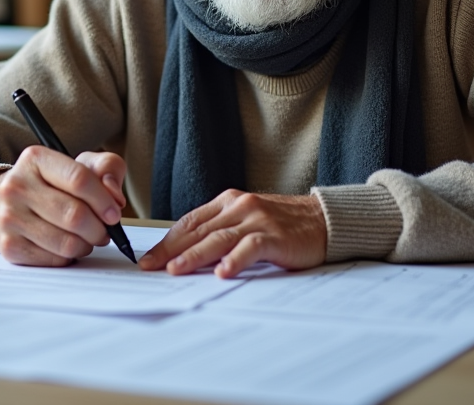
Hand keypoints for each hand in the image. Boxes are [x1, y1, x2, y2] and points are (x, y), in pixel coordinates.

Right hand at [0, 146, 126, 266]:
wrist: (6, 203)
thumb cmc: (52, 184)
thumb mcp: (81, 164)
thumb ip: (107, 168)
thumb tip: (115, 197)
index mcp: (35, 159)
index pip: (79, 179)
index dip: (104, 200)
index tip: (114, 213)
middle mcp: (16, 186)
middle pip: (74, 215)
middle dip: (99, 228)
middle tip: (105, 230)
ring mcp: (9, 218)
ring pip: (67, 243)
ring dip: (87, 244)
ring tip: (87, 237)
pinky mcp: (9, 247)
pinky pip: (55, 260)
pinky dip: (70, 256)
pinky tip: (68, 244)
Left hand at [139, 190, 326, 278]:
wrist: (323, 219)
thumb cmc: (283, 225)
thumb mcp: (247, 221)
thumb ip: (222, 232)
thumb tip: (187, 255)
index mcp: (229, 201)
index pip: (190, 222)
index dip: (168, 241)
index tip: (150, 258)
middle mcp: (240, 206)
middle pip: (198, 230)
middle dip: (172, 251)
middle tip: (151, 267)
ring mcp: (257, 219)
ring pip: (218, 238)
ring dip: (194, 255)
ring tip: (176, 270)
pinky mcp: (274, 235)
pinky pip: (250, 247)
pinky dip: (235, 259)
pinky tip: (222, 272)